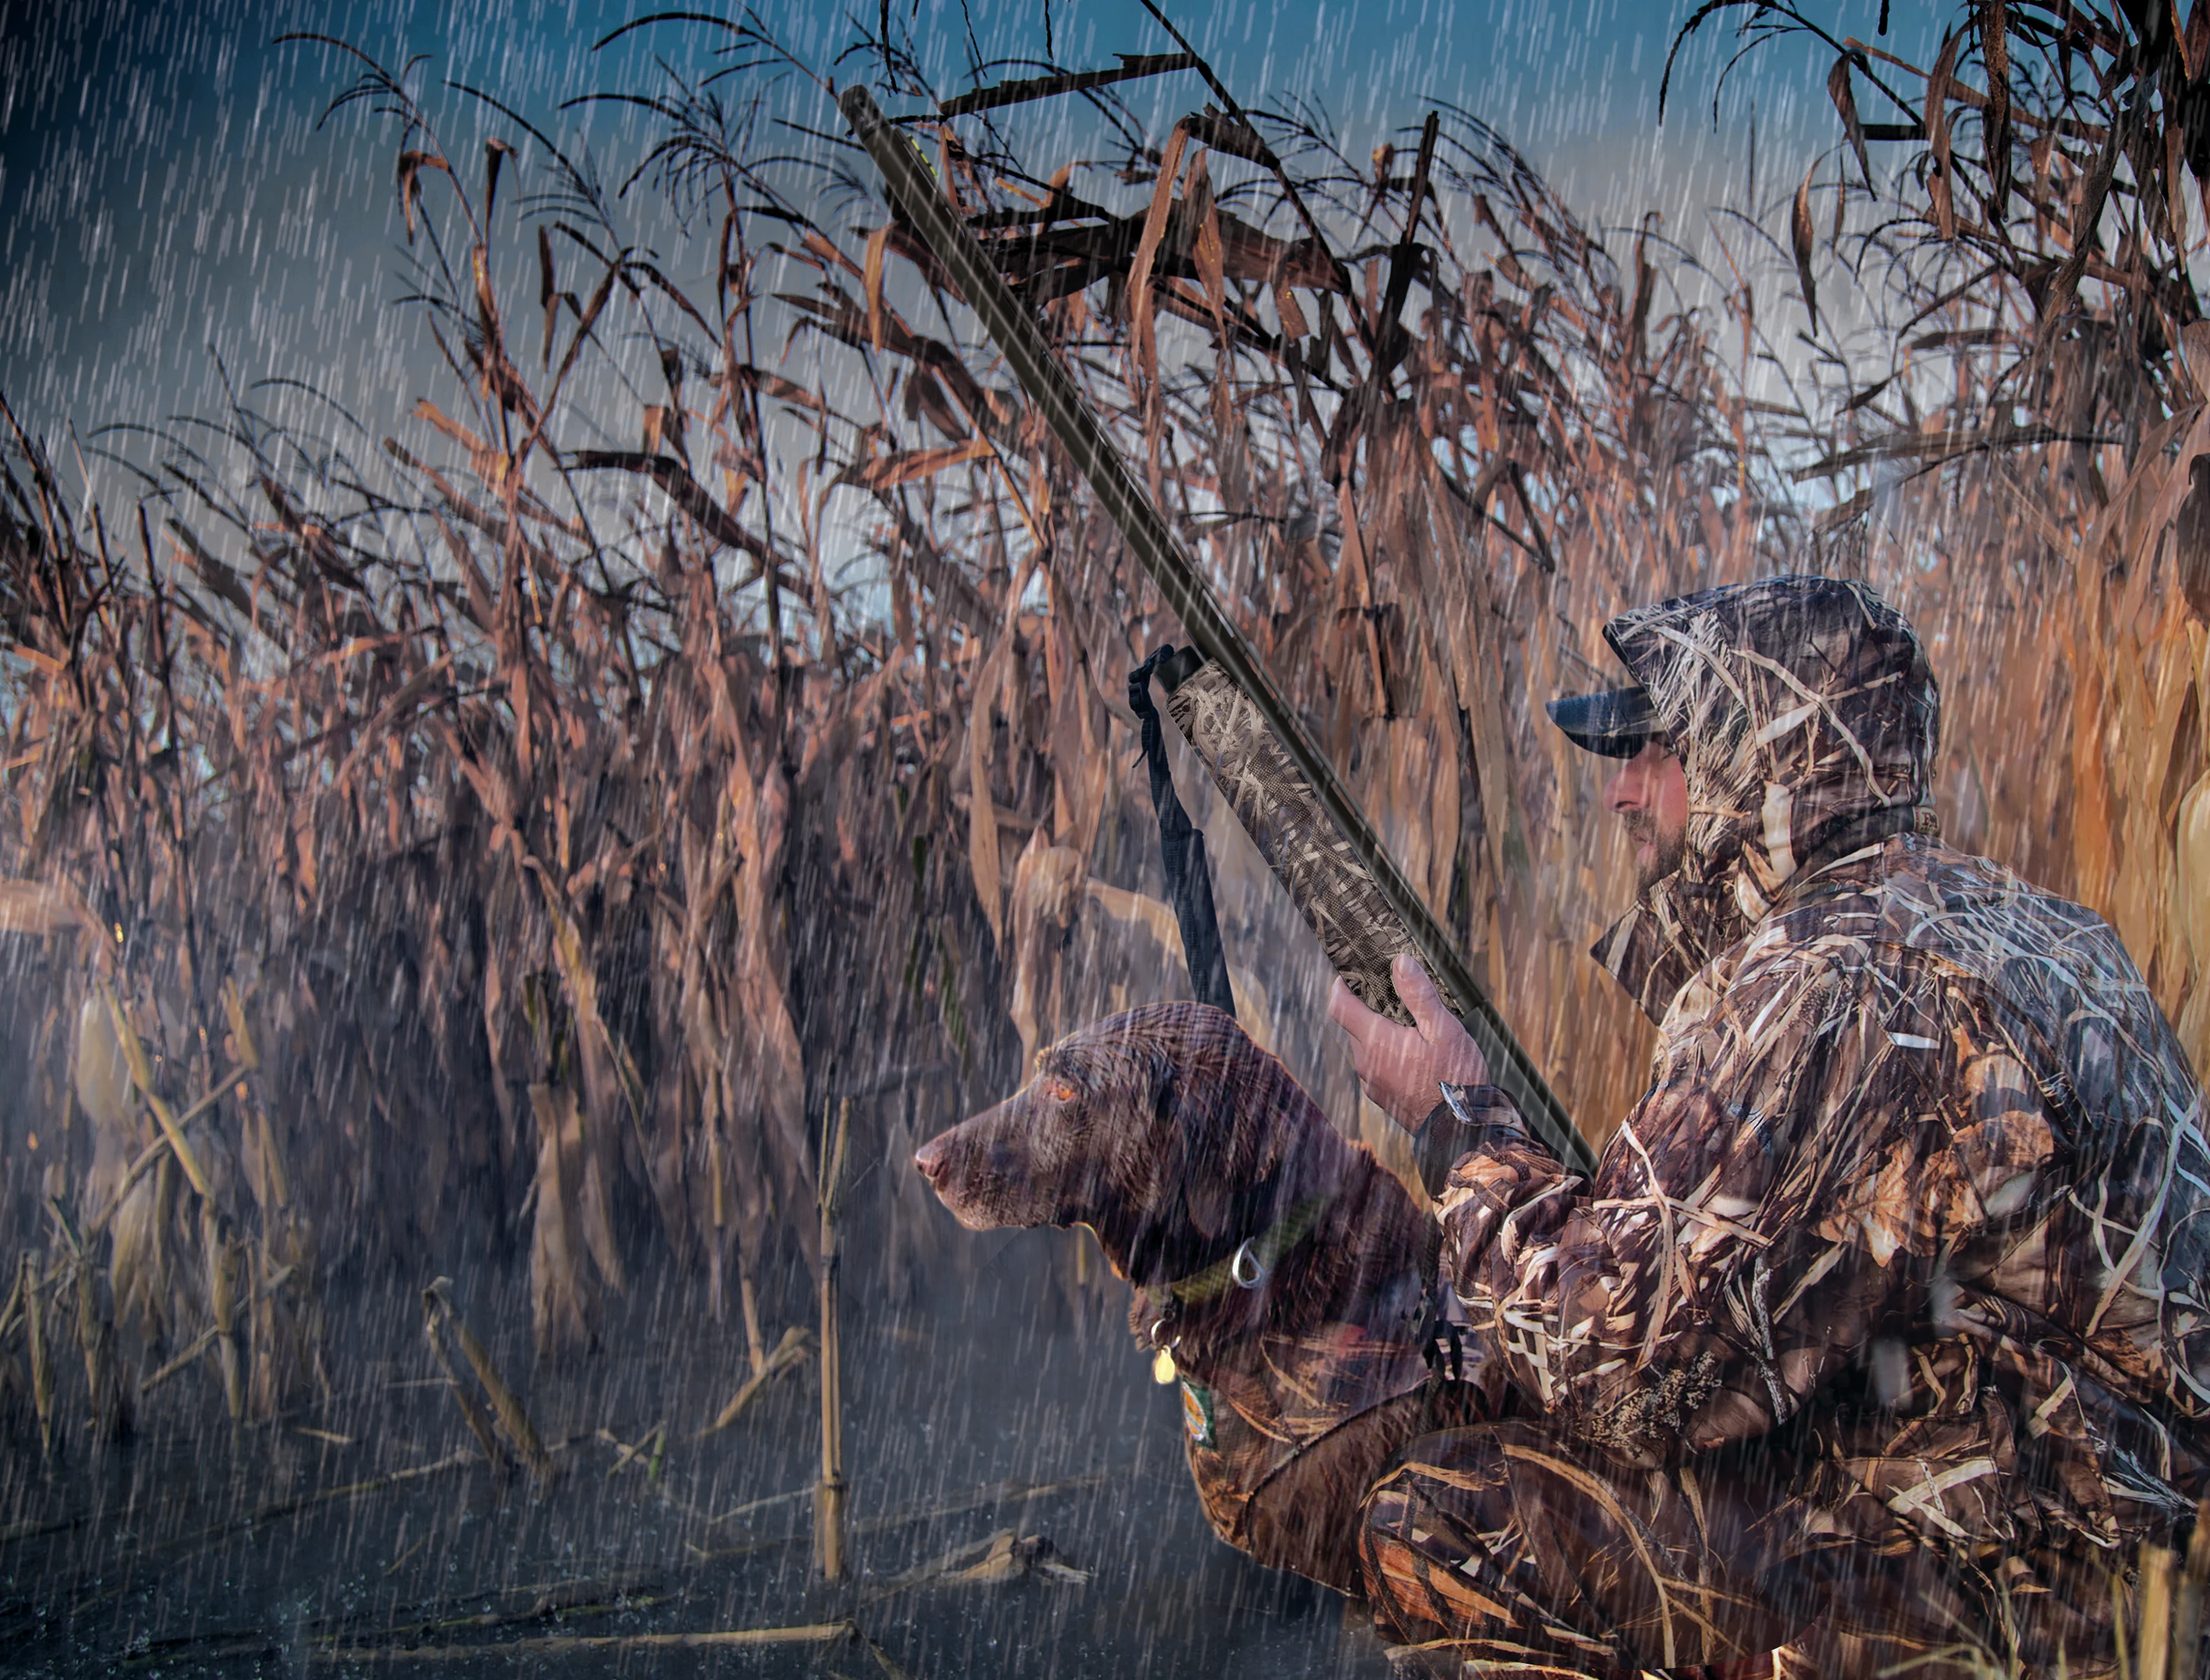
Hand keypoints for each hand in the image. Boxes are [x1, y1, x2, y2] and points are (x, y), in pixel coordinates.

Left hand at [1327, 952, 1489, 1131]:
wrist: (1462, 1130)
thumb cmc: (1455, 1079)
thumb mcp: (1443, 1029)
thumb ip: (1419, 995)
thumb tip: (1400, 963)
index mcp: (1376, 1042)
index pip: (1338, 1005)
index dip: (1340, 985)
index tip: (1351, 974)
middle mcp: (1365, 1063)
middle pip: (1353, 1024)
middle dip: (1369, 1008)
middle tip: (1397, 997)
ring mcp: (1371, 1082)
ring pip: (1365, 1046)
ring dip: (1380, 1033)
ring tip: (1412, 1028)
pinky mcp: (1381, 1096)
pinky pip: (1375, 1066)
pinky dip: (1386, 1054)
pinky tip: (1414, 1055)